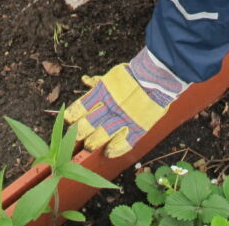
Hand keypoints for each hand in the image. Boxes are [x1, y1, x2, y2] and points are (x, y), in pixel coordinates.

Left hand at [66, 49, 184, 157]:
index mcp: (102, 92)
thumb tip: (84, 80)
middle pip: (87, 125)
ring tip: (89, 146)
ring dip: (92, 143)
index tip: (71, 122)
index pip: (80, 108)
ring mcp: (124, 119)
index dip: (72, 117)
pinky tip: (108, 152)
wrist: (157, 79)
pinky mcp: (137, 128)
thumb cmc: (133, 76)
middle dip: (79, 134)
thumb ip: (98, 81)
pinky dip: (114, 150)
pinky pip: (123, 144)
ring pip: (102, 136)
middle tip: (78, 137)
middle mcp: (110, 106)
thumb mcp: (112, 76)